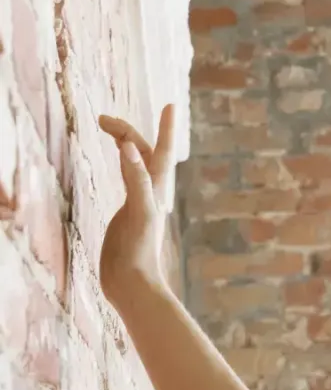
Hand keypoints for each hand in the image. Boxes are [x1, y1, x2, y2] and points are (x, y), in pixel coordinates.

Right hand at [98, 104, 175, 305]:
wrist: (132, 284)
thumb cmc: (138, 251)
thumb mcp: (138, 211)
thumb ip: (136, 179)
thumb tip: (128, 147)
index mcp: (157, 190)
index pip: (163, 151)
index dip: (167, 128)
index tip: (169, 105)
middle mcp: (152, 194)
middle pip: (144, 153)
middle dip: (127, 132)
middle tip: (102, 120)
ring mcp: (140, 204)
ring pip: (136, 166)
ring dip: (126, 146)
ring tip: (110, 131)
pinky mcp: (128, 215)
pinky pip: (127, 182)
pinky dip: (122, 166)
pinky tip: (118, 165)